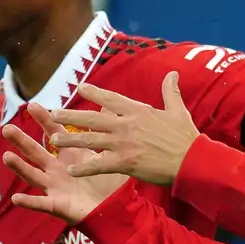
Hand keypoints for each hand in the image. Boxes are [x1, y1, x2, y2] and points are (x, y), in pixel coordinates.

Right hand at [2, 103, 128, 222]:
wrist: (117, 209)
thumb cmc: (110, 183)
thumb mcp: (107, 155)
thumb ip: (103, 133)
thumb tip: (109, 107)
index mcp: (69, 155)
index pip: (54, 133)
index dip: (44, 119)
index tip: (32, 105)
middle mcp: (57, 170)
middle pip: (36, 152)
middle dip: (21, 141)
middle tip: (7, 128)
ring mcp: (54, 187)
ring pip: (33, 175)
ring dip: (19, 167)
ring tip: (6, 156)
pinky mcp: (57, 205)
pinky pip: (40, 204)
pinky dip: (29, 202)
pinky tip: (16, 198)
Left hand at [47, 71, 199, 186]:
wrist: (191, 160)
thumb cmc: (186, 137)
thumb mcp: (177, 110)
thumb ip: (170, 91)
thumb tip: (173, 73)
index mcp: (138, 111)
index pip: (111, 98)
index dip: (94, 92)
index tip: (80, 87)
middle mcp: (126, 125)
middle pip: (93, 118)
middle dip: (71, 115)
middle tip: (53, 114)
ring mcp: (124, 144)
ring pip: (91, 140)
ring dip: (71, 139)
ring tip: (54, 140)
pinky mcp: (125, 163)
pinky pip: (99, 164)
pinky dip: (84, 168)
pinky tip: (71, 170)